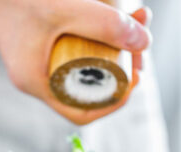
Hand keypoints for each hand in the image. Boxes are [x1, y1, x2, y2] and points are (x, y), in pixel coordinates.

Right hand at [0, 0, 150, 124]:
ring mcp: (38, 58)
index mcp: (35, 81)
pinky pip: (78, 47)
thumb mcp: (65, 7)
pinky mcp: (42, 41)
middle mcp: (37, 75)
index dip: (114, 103)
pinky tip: (121, 12)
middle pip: (89, 87)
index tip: (134, 81)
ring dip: (117, 45)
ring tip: (138, 17)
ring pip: (87, 63)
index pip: (81, 112)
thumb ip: (105, 24)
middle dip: (123, 67)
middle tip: (142, 46)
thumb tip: (145, 42)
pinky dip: (100, 33)